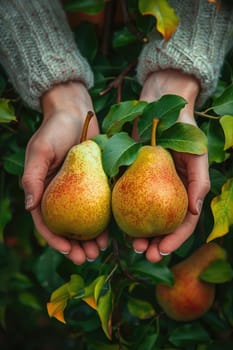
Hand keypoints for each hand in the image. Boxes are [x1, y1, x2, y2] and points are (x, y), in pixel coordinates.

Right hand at [22, 81, 107, 263]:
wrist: (77, 113)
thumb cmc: (54, 129)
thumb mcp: (40, 151)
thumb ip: (32, 178)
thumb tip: (28, 206)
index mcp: (44, 191)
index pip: (46, 221)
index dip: (54, 239)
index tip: (67, 251)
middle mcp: (61, 196)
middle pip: (66, 227)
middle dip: (74, 246)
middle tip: (86, 258)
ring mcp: (80, 192)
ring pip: (84, 222)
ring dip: (90, 239)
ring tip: (99, 251)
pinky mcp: (96, 185)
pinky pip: (100, 208)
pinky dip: (104, 222)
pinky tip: (111, 235)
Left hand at [132, 69, 209, 261]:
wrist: (157, 104)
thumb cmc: (181, 127)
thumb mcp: (196, 154)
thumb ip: (199, 182)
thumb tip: (194, 212)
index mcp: (184, 190)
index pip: (183, 222)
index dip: (175, 240)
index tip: (162, 252)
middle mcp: (166, 192)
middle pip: (162, 225)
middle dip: (156, 244)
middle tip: (145, 255)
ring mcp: (147, 186)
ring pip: (143, 217)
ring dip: (139, 234)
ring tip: (132, 246)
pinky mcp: (129, 176)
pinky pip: (126, 199)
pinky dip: (124, 214)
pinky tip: (117, 226)